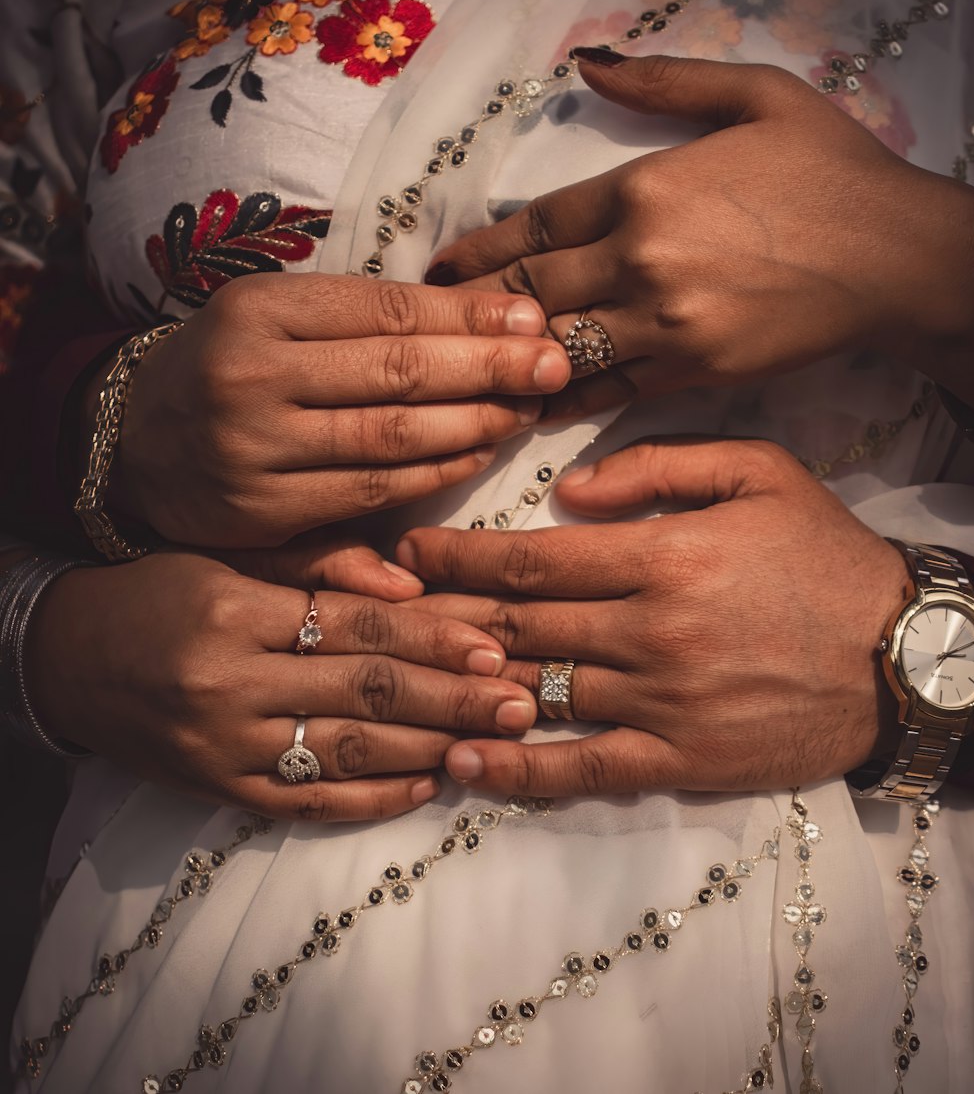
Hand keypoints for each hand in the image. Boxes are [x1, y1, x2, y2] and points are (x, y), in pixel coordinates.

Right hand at [26, 549, 538, 821]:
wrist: (69, 659)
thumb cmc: (162, 591)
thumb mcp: (231, 556)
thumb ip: (320, 563)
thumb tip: (412, 581)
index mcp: (236, 609)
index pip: (355, 623)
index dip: (432, 634)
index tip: (494, 645)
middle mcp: (229, 683)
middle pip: (364, 692)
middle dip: (451, 698)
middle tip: (521, 702)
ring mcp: (224, 746)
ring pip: (346, 751)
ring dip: (428, 748)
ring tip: (492, 742)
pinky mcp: (220, 791)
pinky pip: (308, 801)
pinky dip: (372, 796)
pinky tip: (426, 785)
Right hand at [107, 273, 569, 546]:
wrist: (133, 441)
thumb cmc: (230, 367)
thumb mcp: (279, 320)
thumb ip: (367, 320)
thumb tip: (490, 316)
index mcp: (259, 309)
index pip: (387, 309)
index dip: (470, 316)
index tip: (534, 319)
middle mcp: (251, 375)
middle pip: (398, 372)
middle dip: (490, 368)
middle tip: (556, 366)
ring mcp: (253, 449)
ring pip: (391, 436)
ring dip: (474, 424)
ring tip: (527, 409)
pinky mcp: (261, 514)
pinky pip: (371, 493)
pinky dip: (434, 475)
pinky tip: (478, 456)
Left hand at [394, 437, 908, 797]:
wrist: (902, 655)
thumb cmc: (824, 555)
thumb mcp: (759, 471)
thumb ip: (660, 463)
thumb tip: (571, 490)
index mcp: (663, 556)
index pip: (531, 556)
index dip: (458, 555)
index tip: (406, 553)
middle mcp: (650, 631)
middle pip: (519, 622)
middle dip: (441, 613)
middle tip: (380, 609)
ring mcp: (661, 703)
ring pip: (538, 688)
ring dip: (462, 683)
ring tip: (399, 674)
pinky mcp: (680, 760)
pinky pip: (582, 768)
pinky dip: (517, 768)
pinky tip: (462, 760)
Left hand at [426, 53, 973, 418]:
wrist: (897, 258)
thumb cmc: (829, 172)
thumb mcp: (756, 96)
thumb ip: (663, 81)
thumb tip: (586, 64)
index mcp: (645, 188)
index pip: (534, 224)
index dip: (479, 249)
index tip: (441, 267)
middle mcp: (640, 260)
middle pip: (531, 288)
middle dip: (475, 307)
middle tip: (429, 325)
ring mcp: (663, 324)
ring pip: (558, 344)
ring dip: (505, 357)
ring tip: (459, 371)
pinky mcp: (690, 373)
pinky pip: (607, 389)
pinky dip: (561, 397)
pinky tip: (525, 405)